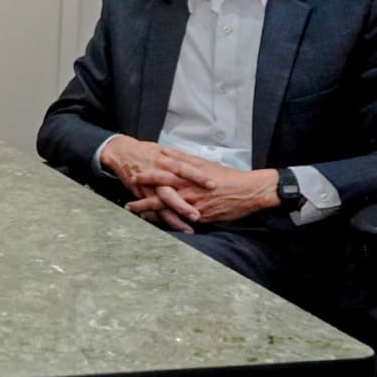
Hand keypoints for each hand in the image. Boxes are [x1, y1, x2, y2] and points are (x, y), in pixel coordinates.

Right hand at [99, 136, 215, 231]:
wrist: (123, 152)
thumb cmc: (147, 151)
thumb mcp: (165, 150)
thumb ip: (182, 159)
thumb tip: (202, 164)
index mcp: (166, 162)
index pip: (185, 169)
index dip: (198, 177)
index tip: (213, 185)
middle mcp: (157, 176)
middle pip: (172, 192)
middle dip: (184, 205)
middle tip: (198, 215)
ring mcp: (149, 187)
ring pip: (162, 206)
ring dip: (175, 218)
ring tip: (189, 229)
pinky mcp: (142, 195)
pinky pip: (153, 210)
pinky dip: (162, 219)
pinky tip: (172, 228)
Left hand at [125, 149, 278, 225]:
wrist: (248, 191)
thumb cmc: (227, 176)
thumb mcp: (203, 163)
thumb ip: (183, 157)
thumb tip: (165, 150)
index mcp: (188, 175)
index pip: (163, 174)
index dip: (147, 176)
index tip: (133, 176)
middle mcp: (188, 190)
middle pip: (160, 195)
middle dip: (142, 200)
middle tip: (127, 205)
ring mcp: (194, 204)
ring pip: (168, 210)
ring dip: (151, 215)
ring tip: (138, 217)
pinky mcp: (201, 216)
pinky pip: (181, 221)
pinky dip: (168, 223)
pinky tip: (159, 226)